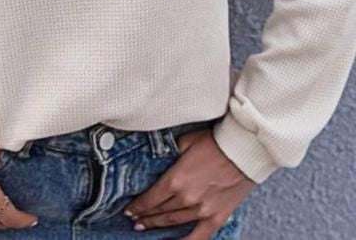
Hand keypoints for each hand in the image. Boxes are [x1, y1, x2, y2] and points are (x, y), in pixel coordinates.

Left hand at [122, 128, 256, 239]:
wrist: (243, 150)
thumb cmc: (215, 142)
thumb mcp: (185, 141)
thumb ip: (170, 152)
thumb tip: (159, 156)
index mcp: (176, 179)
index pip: (150, 198)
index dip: (138, 206)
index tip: (129, 210)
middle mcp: (186, 198)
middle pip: (160, 211)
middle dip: (145, 216)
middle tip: (135, 220)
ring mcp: (202, 210)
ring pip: (174, 223)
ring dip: (158, 226)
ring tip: (146, 228)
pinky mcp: (217, 217)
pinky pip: (199, 237)